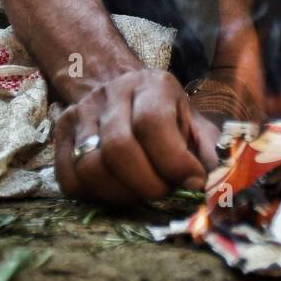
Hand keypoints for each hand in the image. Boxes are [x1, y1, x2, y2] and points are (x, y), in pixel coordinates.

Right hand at [53, 68, 220, 205]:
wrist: (122, 88)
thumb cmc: (165, 112)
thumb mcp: (193, 122)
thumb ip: (208, 150)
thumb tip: (220, 185)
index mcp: (153, 85)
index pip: (153, 124)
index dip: (174, 161)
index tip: (191, 182)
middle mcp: (113, 93)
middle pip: (118, 148)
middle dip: (147, 184)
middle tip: (163, 192)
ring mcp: (82, 112)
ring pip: (90, 167)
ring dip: (121, 193)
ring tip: (141, 193)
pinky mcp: (61, 134)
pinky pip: (68, 179)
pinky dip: (94, 195)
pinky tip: (117, 191)